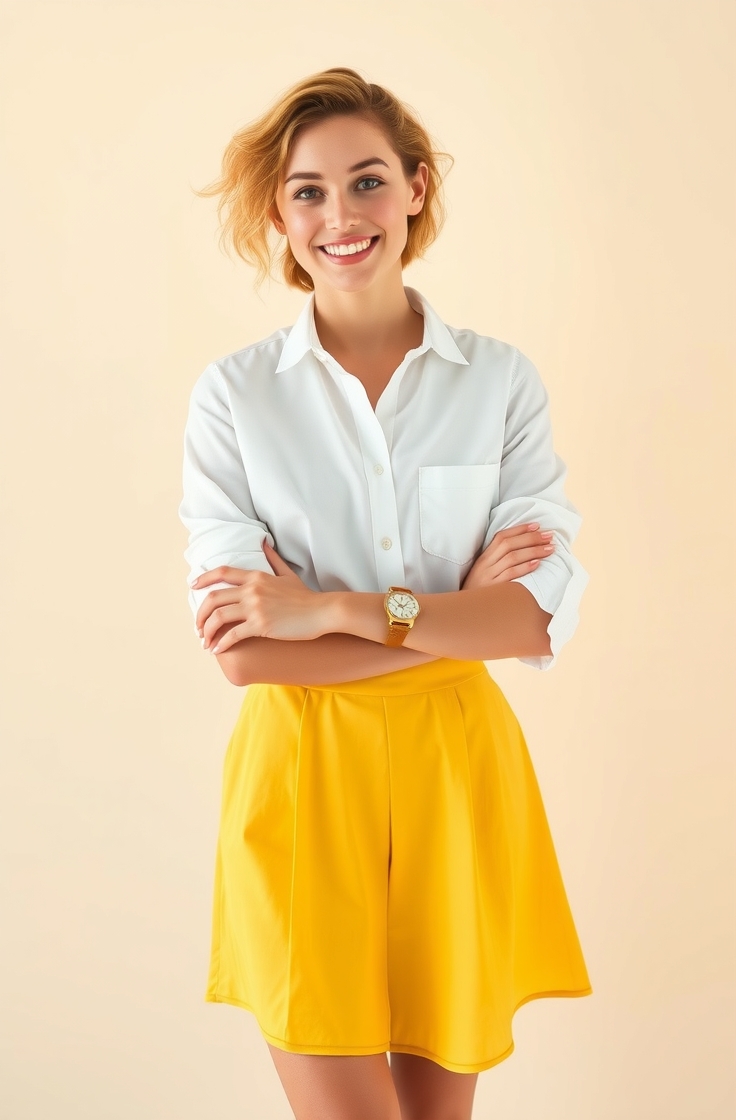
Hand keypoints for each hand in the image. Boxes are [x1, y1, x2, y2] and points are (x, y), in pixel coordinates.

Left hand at [190, 542, 328, 652]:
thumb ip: (272, 559)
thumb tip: (263, 542)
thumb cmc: (305, 596)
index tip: (193, 586)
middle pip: (213, 599)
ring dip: (207, 632)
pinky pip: (233, 635)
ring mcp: (255, 607)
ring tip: (205, 642)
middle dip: (200, 615)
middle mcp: (252, 590)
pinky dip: (221, 644)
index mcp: (256, 576)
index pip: (222, 572)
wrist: (322, 611)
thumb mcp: (287, 573)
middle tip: (198, 628)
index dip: (204, 578)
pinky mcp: (261, 625)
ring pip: (218, 618)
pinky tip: (217, 650)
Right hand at [461, 522, 554, 589]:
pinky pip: (510, 575)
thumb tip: (522, 551)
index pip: (501, 537)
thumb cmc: (478, 593)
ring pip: (512, 557)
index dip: (520, 529)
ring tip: (549, 548)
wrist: (463, 611)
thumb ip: (498, 562)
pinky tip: (537, 563)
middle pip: (509, 544)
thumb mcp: (483, 574)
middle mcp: (485, 564)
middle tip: (549, 536)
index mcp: (483, 558)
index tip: (537, 525)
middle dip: (531, 538)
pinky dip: (524, 567)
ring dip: (533, 551)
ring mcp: (488, 576)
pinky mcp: (492, 589)